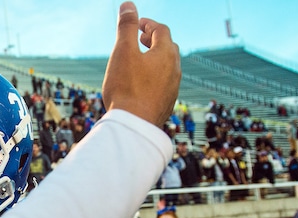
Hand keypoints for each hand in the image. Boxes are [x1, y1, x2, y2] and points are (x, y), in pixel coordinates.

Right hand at [102, 2, 180, 126]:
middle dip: (155, 41)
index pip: (161, 30)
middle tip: (141, 40)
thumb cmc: (126, 87)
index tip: (137, 24)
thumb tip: (128, 5)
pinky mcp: (166, 105)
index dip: (148, 24)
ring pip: (168, 68)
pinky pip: (164, 86)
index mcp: (166, 53)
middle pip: (168, 48)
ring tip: (141, 63)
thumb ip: (127, 27)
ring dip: (156, 61)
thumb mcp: (123, 52)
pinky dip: (155, 79)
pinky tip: (144, 86)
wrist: (134, 126)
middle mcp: (174, 70)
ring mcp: (172, 89)